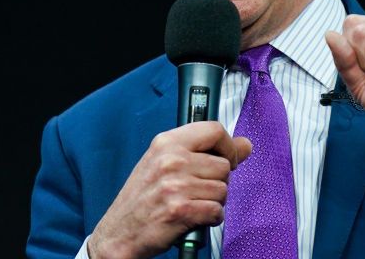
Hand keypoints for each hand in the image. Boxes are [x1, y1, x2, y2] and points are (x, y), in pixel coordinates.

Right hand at [87, 121, 251, 258]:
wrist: (118, 233)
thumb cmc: (142, 199)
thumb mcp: (165, 164)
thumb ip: (204, 151)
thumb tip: (246, 145)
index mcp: (166, 143)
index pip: (214, 130)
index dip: (228, 146)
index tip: (228, 157)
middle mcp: (170, 160)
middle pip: (223, 165)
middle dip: (217, 182)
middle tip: (197, 191)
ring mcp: (175, 185)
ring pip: (223, 190)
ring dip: (214, 202)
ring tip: (193, 205)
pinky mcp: (180, 210)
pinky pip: (217, 211)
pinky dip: (211, 219)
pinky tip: (195, 218)